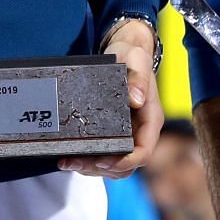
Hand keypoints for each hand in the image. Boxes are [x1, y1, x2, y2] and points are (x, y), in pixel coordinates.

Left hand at [60, 22, 161, 177]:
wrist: (126, 50)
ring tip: (68, 162)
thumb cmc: (133, 56)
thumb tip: (136, 100)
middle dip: (101, 168)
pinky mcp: (114, 134)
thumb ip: (138, 78)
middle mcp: (141, 132)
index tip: (102, 160)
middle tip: (75, 162)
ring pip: (114, 165)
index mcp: (151, 119)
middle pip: (126, 165)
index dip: (125, 161)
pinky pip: (105, 156)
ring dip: (91, 168)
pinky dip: (88, 161)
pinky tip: (71, 156)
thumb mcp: (136, 60)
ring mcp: (128, 135)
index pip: (144, 152)